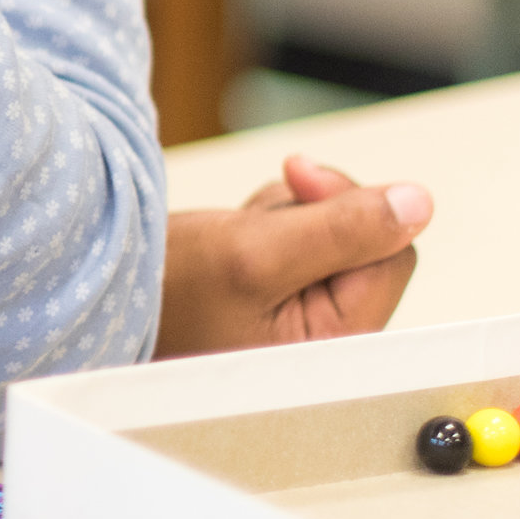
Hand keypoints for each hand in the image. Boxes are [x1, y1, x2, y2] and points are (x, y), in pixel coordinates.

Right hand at [156, 154, 432, 354]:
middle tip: (255, 221)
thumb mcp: (255, 251)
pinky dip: (268, 227)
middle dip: (310, 214)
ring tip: (232, 239)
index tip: (297, 176)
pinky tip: (229, 244)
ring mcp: (304, 318)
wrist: (100, 287)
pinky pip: (300, 240)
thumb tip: (419, 204)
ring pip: (330, 234)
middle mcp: (327, 336)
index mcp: (335, 342)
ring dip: (283, 218)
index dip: (351, 204)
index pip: (393, 253)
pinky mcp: (280, 297)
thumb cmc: (166, 290)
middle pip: (364, 241)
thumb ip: (343, 228)